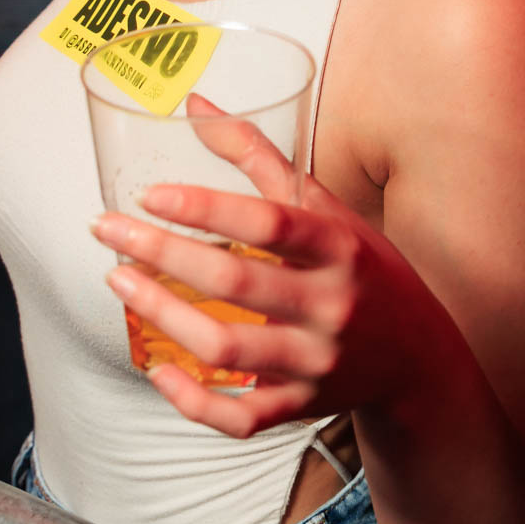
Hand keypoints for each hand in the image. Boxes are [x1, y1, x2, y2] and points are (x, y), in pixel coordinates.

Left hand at [89, 97, 420, 437]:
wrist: (418, 356)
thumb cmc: (362, 267)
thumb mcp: (326, 208)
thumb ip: (260, 157)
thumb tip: (197, 106)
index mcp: (338, 248)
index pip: (269, 224)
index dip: (206, 208)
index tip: (150, 194)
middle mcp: (329, 306)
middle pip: (235, 284)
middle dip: (160, 254)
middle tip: (107, 231)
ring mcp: (315, 362)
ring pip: (226, 351)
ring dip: (162, 316)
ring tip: (118, 282)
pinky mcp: (301, 406)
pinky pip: (239, 417)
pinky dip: (192, 400)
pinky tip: (157, 368)